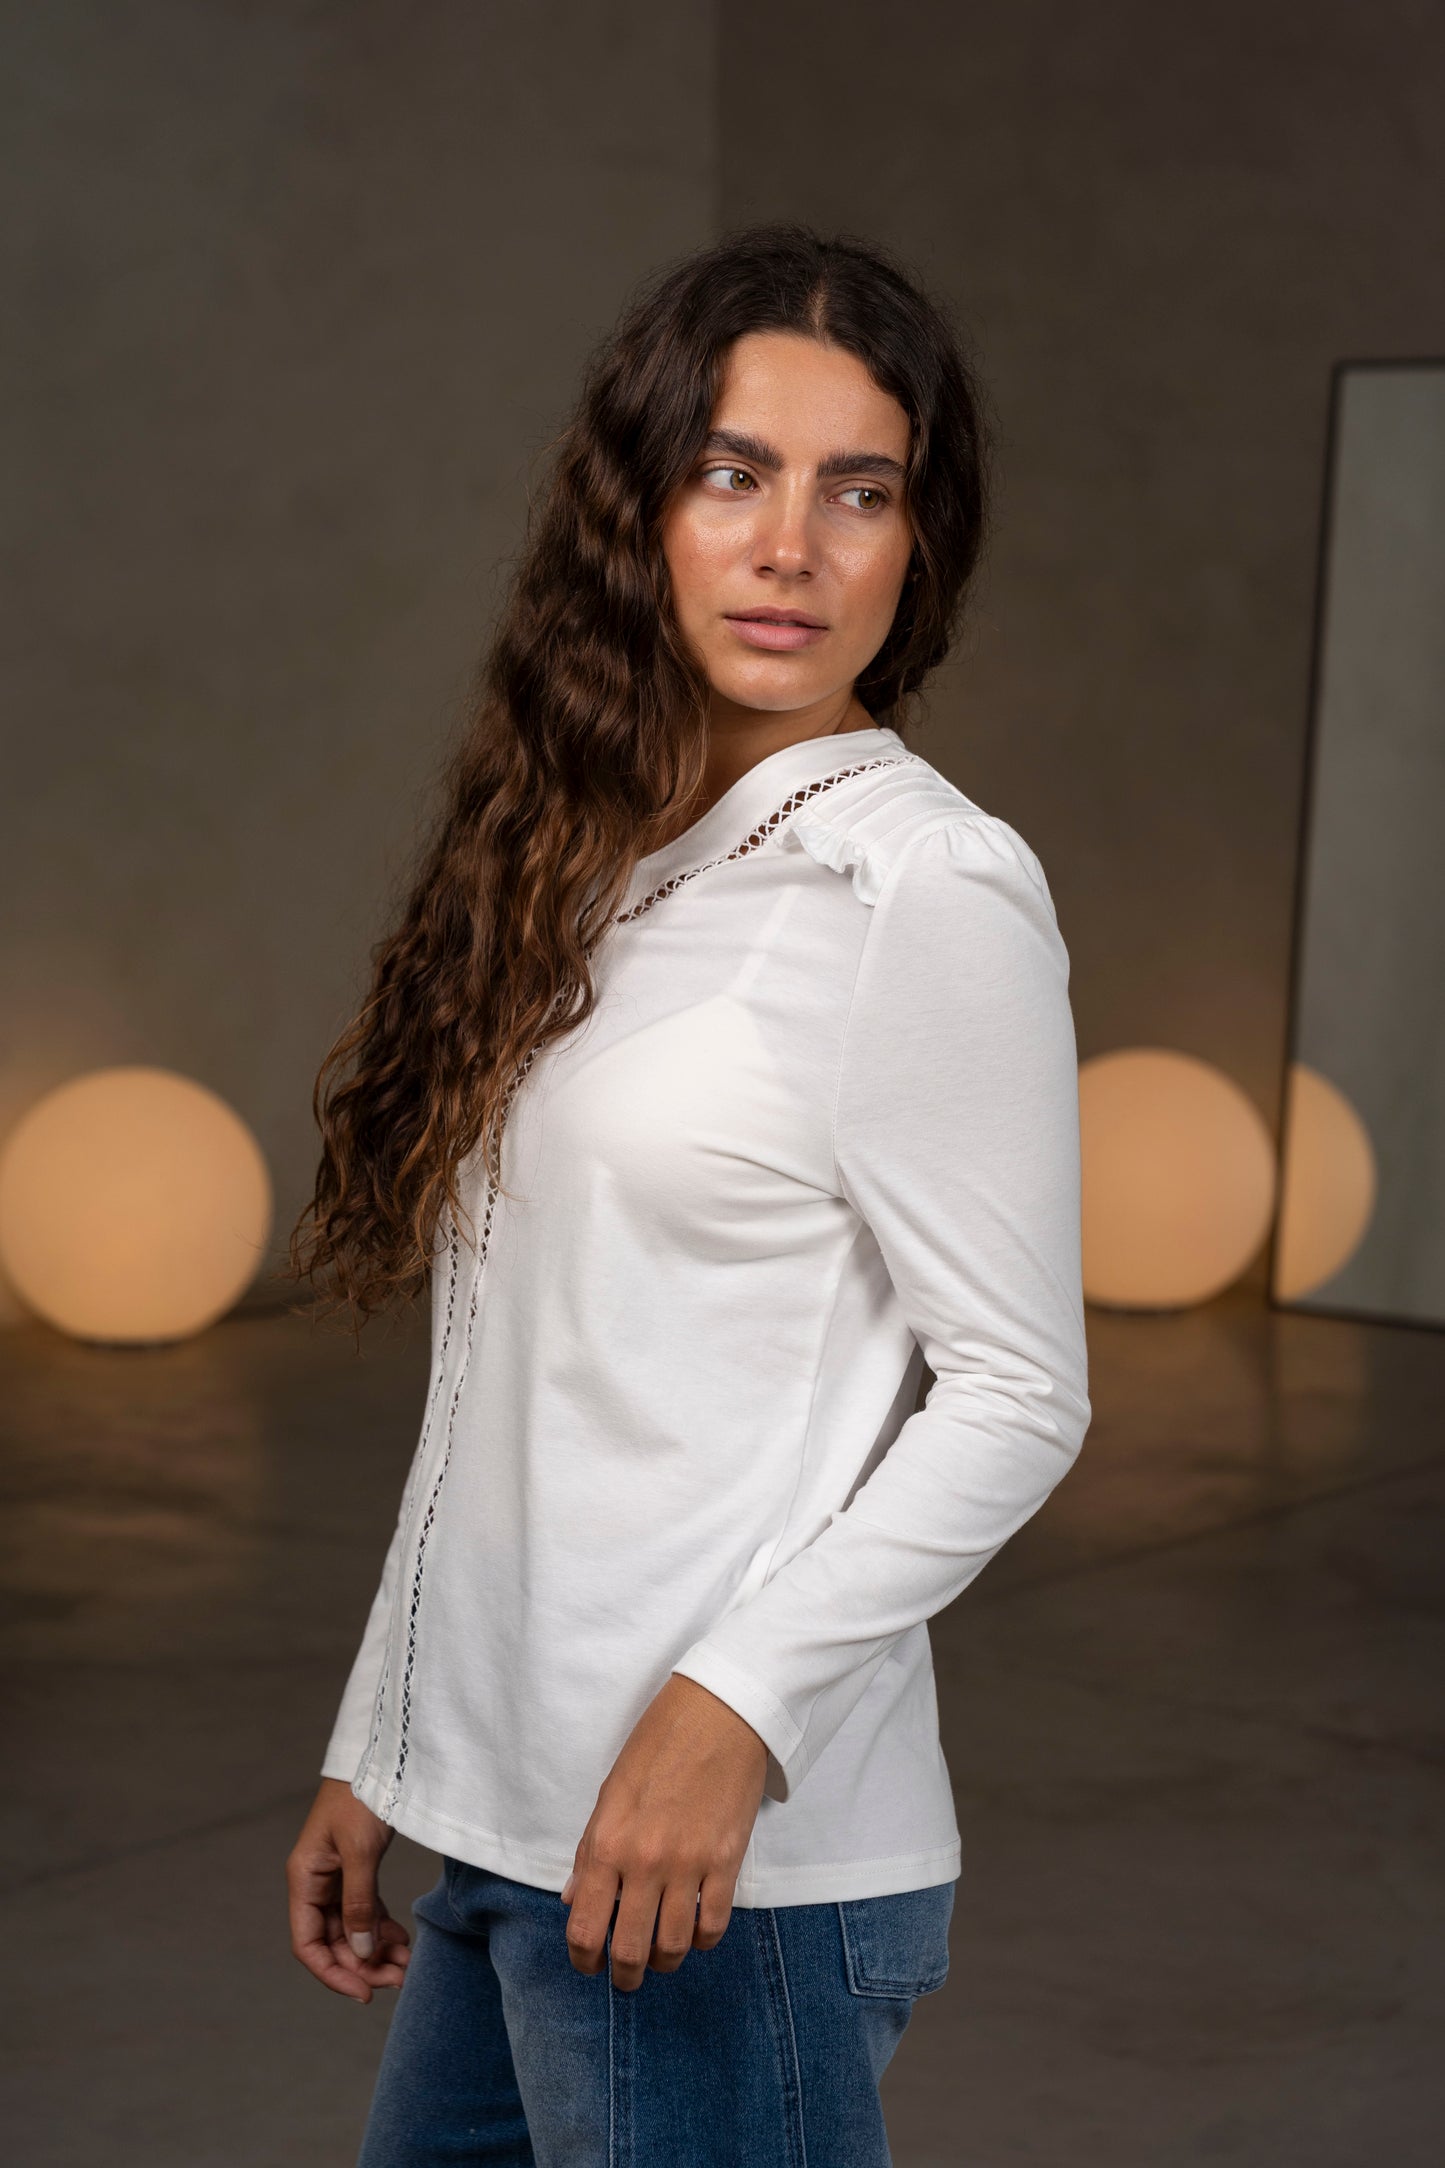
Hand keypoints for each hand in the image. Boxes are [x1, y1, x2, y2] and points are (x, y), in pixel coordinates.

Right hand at [286, 1778, 412, 2002]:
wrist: (382, 1755)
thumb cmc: (363, 1795)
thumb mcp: (361, 1850)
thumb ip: (360, 1904)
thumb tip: (362, 1954)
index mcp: (305, 1879)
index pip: (308, 1944)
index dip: (333, 1973)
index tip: (363, 1993)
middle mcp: (316, 1883)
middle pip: (334, 1942)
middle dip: (363, 1964)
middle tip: (400, 1978)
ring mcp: (337, 1878)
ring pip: (352, 1930)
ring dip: (376, 1950)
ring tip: (407, 1964)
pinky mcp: (357, 1870)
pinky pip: (366, 1912)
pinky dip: (382, 1928)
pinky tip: (402, 1940)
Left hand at [561, 1673, 768, 1991]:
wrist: (720, 1713)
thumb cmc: (659, 1743)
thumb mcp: (611, 1792)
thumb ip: (591, 1851)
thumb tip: (573, 1898)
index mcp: (607, 1842)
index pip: (585, 1927)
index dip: (583, 1958)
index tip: (588, 1962)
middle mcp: (645, 1861)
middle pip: (630, 1950)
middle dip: (625, 1975)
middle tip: (626, 1977)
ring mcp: (689, 1865)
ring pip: (673, 1947)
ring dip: (663, 1961)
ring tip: (660, 1957)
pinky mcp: (728, 1862)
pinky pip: (713, 1926)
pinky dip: (703, 1941)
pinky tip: (695, 1932)